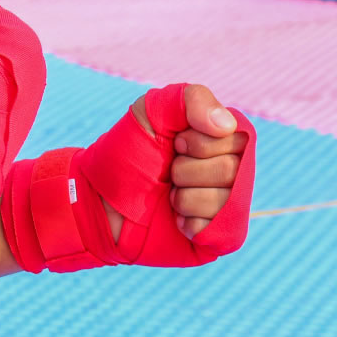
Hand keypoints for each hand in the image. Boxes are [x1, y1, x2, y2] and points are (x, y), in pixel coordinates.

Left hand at [0, 82, 257, 272]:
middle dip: (187, 170)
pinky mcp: (217, 238)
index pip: (238, 137)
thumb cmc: (127, 151)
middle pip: (232, 170)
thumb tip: (225, 126)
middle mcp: (233, 171)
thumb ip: (192, 99)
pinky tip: (174, 220)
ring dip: (185, 198)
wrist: (98, 198)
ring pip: (225, 202)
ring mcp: (226, 206)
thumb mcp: (153, 110)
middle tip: (168, 172)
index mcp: (224, 139)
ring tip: (169, 196)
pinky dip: (189, 224)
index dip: (201, 142)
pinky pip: (218, 231)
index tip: (175, 144)